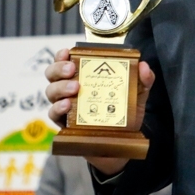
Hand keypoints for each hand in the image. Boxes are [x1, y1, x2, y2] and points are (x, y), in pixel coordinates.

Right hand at [44, 48, 155, 175]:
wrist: (123, 143)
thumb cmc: (126, 114)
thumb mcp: (137, 94)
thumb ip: (143, 80)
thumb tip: (144, 66)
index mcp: (85, 76)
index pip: (66, 61)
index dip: (62, 55)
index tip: (67, 52)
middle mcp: (70, 89)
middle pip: (53, 74)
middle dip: (59, 68)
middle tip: (72, 69)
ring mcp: (65, 106)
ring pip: (51, 91)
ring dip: (60, 87)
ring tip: (75, 88)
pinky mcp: (64, 124)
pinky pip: (53, 114)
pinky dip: (58, 108)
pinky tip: (68, 105)